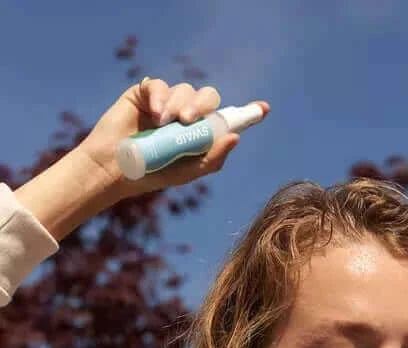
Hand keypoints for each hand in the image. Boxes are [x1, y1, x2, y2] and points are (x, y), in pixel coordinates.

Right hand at [78, 78, 269, 201]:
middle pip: (208, 97)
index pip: (227, 119)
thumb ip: (213, 157)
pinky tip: (154, 115)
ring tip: (165, 123)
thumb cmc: (153, 174)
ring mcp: (167, 103)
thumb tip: (236, 138)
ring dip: (179, 104)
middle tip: (189, 120)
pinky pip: (160, 85)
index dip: (247, 113)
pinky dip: (160, 97)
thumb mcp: (188, 171)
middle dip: (202, 106)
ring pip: (185, 89)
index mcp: (201, 134)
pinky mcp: (146, 94)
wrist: (115, 169)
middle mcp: (187, 116)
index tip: (264, 109)